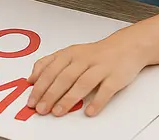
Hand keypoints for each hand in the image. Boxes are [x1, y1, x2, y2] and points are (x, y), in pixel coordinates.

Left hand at [25, 35, 147, 117]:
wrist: (126, 46)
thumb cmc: (95, 54)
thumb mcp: (70, 53)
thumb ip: (49, 64)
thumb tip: (32, 79)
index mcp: (70, 54)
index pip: (50, 70)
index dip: (40, 86)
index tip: (31, 100)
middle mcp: (84, 59)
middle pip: (64, 77)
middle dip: (50, 94)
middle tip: (41, 109)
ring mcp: (100, 67)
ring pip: (82, 83)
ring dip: (68, 99)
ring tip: (58, 112)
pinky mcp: (115, 76)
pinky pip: (105, 90)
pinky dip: (97, 102)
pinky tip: (89, 111)